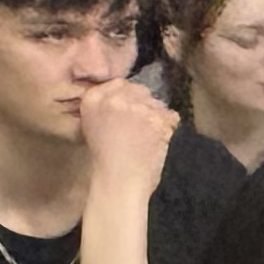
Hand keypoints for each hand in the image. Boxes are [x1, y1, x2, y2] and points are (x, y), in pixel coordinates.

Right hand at [78, 76, 179, 195]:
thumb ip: (107, 107)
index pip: (118, 83)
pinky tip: (159, 139)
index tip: (129, 108)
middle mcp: (114, 98)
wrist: (119, 180)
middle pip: (139, 89)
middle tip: (141, 124)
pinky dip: (168, 126)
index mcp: (93, 100)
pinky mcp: (157, 118)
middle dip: (143, 103)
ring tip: (148, 135)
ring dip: (156, 115)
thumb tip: (128, 98)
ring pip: (156, 102)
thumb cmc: (104, 160)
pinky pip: (170, 115)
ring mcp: (137, 107)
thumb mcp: (95, 126)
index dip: (127, 95)